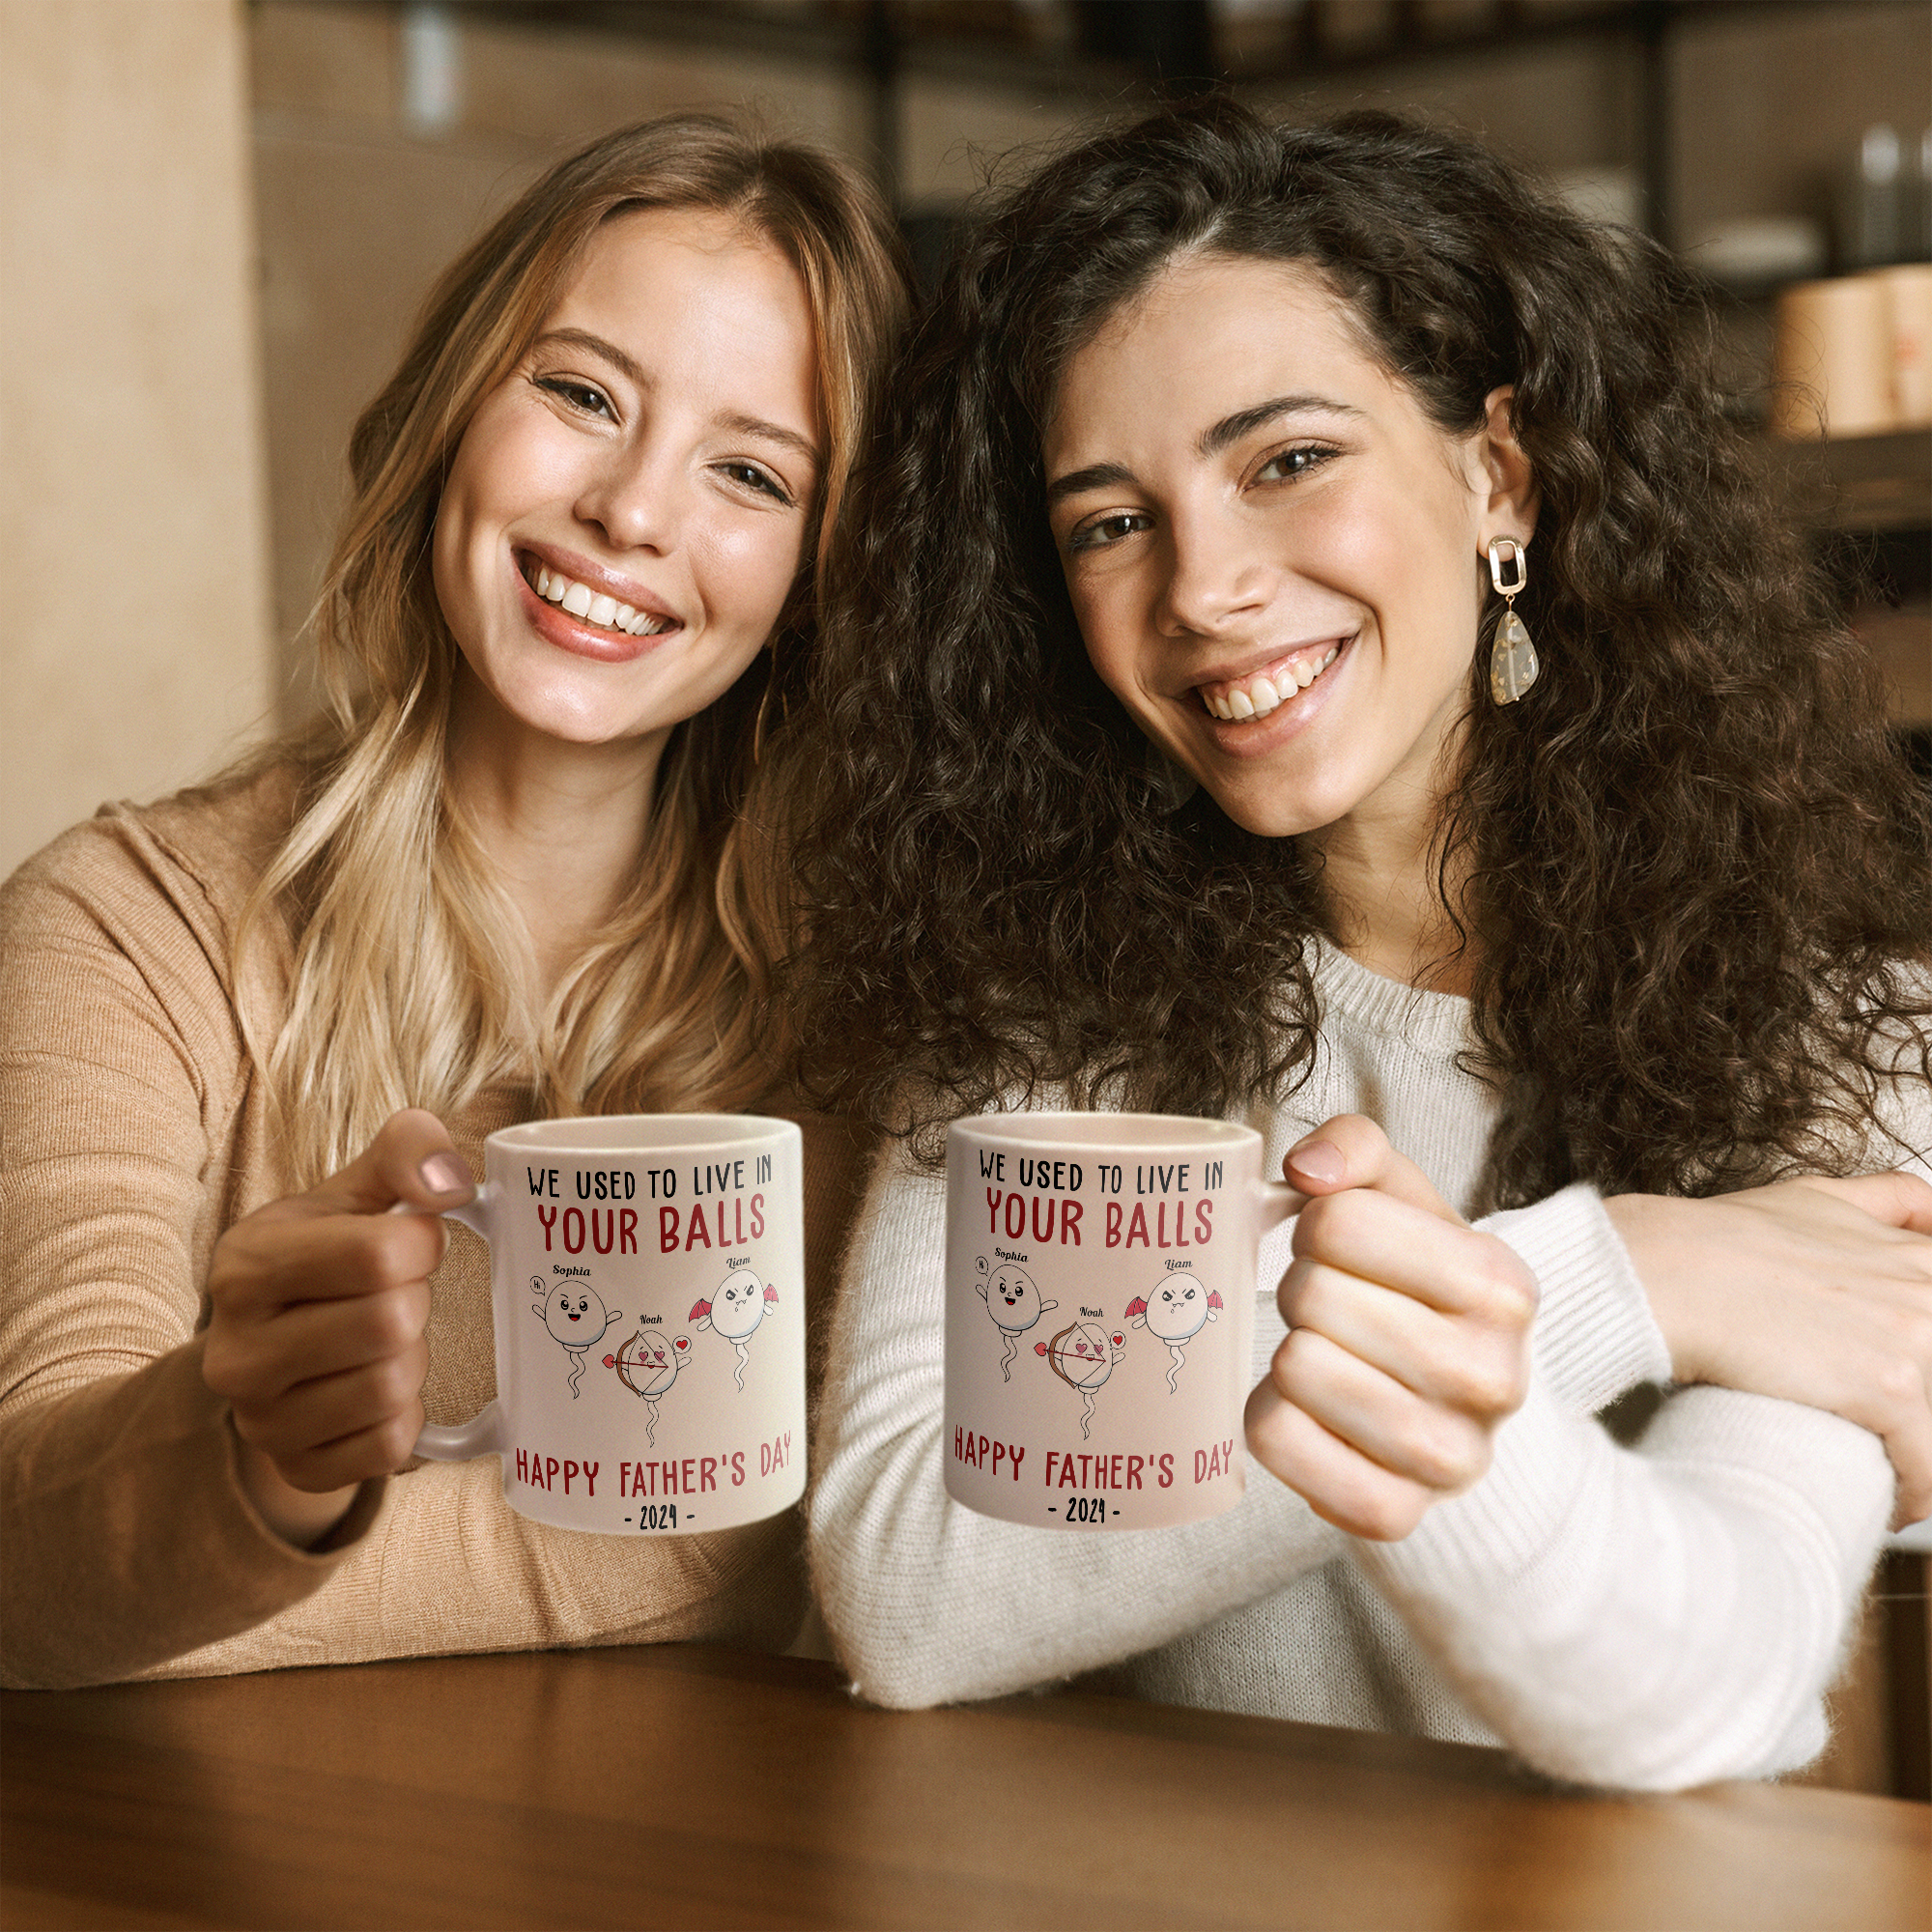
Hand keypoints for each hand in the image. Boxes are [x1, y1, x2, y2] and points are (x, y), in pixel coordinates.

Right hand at [202, 1109, 473, 1545]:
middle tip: (396, 1295)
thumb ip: (407, 1151)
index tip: (412, 1242)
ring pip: (393, 1388)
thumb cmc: (328, 1254)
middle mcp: (236, 1351)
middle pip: (390, 1323)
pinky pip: (391, 1446)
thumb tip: (451, 1181)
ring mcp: (260, 1420)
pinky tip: (378, 1387)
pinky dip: (406, 1415)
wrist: (277, 1344)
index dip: (421, 1244)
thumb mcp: (355, 1189)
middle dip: (415, 1301)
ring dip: (412, 1358)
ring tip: (384, 1340)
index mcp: (245, 1265)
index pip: (377, 1254)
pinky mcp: (295, 1468)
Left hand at [1245, 1116, 1537, 1541]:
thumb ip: (1357, 1147)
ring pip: (1293, 1369)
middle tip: (1328, 1306)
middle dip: (1301, 1289)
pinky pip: (1276, 1441)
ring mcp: (1450, 1458)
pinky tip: (1306, 1410)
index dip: (1316, 1226)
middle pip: (1310, 1296)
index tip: (1339, 1248)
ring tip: (1324, 1354)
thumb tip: (1307, 1169)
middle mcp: (1493, 1377)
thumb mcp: (1402, 1200)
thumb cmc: (1413, 1284)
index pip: (1336, 1222)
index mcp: (1502, 1285)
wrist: (1455, 1402)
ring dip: (1286, 1352)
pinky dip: (1269, 1417)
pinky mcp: (1394, 1514)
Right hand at [1606, 1173, 1931, 1526]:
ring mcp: (1916, 1339)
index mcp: (1919, 1258)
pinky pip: (1929, 1469)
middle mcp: (1928, 1293)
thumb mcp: (1813, 1198)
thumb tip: (1929, 1209)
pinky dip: (1914, 1495)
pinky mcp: (1891, 1388)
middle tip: (1885, 1436)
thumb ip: (1885, 1200)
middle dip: (1920, 1416)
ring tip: (1886, 1479)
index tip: (1898, 1392)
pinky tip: (1887, 1503)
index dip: (1921, 1366)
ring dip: (1920, 1461)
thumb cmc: (1720, 1240)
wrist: (1667, 1271)